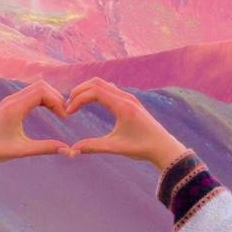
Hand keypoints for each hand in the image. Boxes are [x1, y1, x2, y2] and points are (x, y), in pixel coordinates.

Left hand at [0, 81, 70, 164]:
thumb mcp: (21, 150)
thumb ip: (44, 148)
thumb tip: (67, 150)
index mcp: (14, 108)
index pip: (42, 91)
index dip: (57, 101)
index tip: (65, 117)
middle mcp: (12, 100)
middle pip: (41, 86)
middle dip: (56, 97)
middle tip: (64, 115)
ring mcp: (9, 100)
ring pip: (35, 88)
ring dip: (49, 97)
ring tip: (59, 113)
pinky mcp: (8, 104)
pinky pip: (29, 94)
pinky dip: (41, 99)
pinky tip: (48, 111)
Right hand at [61, 78, 188, 171]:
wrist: (163, 147)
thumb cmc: (142, 148)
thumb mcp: (115, 147)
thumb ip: (93, 146)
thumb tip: (73, 149)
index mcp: (122, 106)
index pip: (94, 92)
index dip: (78, 99)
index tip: (69, 112)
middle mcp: (126, 98)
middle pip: (96, 83)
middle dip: (79, 91)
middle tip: (68, 104)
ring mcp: (129, 98)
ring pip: (103, 84)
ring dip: (87, 90)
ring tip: (76, 104)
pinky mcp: (130, 101)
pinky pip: (110, 90)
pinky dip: (96, 92)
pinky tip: (91, 104)